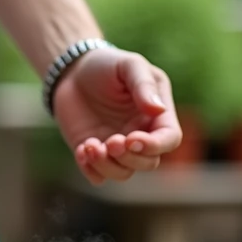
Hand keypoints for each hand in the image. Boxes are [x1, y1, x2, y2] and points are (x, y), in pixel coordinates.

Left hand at [51, 47, 182, 184]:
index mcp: (157, 115)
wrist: (72, 71)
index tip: (132, 139)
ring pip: (122, 173)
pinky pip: (97, 176)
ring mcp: (117, 147)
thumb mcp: (129, 65)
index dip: (155, 145)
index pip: (169, 139)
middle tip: (111, 141)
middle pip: (147, 162)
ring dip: (107, 166)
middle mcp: (140, 135)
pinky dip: (90, 170)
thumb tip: (157, 110)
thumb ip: (143, 85)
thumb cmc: (107, 65)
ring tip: (90, 146)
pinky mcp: (94, 153)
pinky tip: (81, 150)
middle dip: (130, 158)